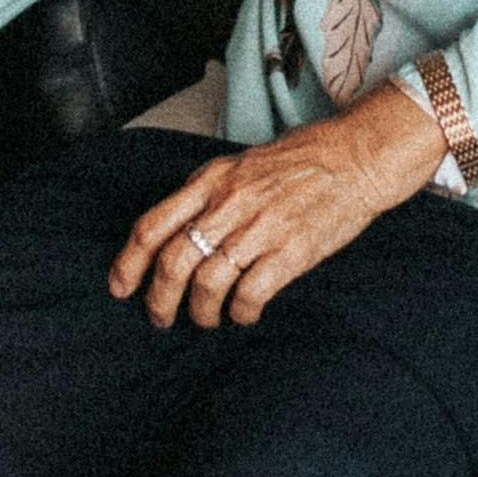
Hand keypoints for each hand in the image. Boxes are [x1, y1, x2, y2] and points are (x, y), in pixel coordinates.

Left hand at [111, 83, 444, 327]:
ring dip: (201, 312)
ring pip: (207, 283)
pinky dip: (240, 313)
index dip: (128, 264)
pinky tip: (244, 315)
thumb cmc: (300, 161)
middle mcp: (228, 204)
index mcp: (210, 181)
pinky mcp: (291, 251)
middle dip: (159, 300)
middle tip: (161, 317)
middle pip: (173, 262)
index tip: (120, 288)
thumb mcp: (240, 166)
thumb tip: (174, 236)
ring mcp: (260, 228)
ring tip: (207, 318)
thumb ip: (206, 197)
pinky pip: (250, 295)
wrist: (356, 158)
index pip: (151, 227)